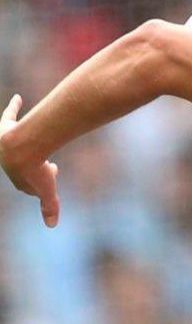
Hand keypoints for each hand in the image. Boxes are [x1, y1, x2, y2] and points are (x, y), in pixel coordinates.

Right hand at [0, 95, 59, 227]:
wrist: (22, 147)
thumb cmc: (35, 169)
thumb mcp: (46, 190)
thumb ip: (49, 206)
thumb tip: (51, 226)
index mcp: (17, 178)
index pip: (27, 183)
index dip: (41, 180)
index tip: (54, 170)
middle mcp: (7, 162)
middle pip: (22, 165)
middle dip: (35, 167)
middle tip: (51, 165)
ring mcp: (6, 144)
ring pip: (14, 142)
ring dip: (25, 145)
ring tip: (37, 143)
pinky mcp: (5, 127)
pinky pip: (8, 116)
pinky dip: (13, 108)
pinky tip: (18, 97)